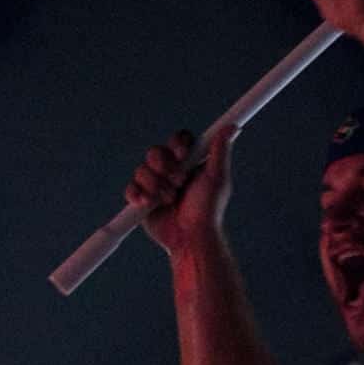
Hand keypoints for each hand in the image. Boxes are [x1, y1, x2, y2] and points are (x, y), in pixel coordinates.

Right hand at [125, 125, 236, 254]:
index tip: (182, 155)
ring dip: (154, 184)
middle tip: (178, 182)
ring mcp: (154, 184)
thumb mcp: (217, 178)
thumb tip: (232, 127)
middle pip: (155, 152)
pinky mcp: (141, 200)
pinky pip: (130, 188)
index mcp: (188, 161)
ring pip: (141, 170)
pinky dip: (136, 194)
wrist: (191, 237)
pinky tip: (147, 203)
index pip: (177, 140)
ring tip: (169, 200)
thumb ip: (220, 151)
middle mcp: (170, 170)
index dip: (176, 144)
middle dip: (164, 166)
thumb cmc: (208, 209)